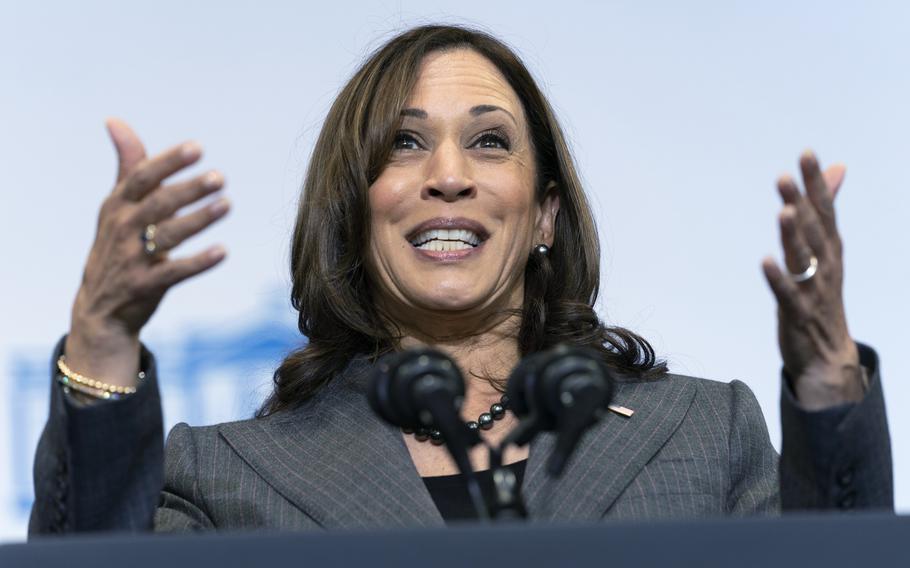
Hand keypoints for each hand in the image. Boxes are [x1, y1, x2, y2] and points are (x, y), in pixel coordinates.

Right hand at [65, 118, 229, 386]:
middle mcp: (121, 229)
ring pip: (168, 236)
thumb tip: (115, 121)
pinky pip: (175, 272)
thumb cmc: (117, 244)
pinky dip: (198, 262)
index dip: (168, 162)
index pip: (141, 177)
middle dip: (189, 189)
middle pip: (158, 204)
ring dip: (198, 219)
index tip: (197, 148)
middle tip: (220, 177)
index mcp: (117, 205)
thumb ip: (128, 166)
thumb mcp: (117, 206)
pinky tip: (223, 251)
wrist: (101, 306)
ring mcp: (132, 259)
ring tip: (226, 205)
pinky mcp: (146, 286)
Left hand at [761, 150, 863, 410]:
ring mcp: (813, 291)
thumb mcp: (826, 252)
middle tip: (786, 176)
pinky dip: (778, 278)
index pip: (825, 210)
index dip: (816, 183)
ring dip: (793, 236)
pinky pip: (787, 294)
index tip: (806, 154)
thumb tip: (837, 169)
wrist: (829, 358)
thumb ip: (825, 210)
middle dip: (802, 203)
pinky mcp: (797, 314)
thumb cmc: (823, 297)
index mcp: (830, 250)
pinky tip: (766, 261)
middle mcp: (825, 266)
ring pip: (803, 259)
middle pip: (814, 230)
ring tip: (784, 211)